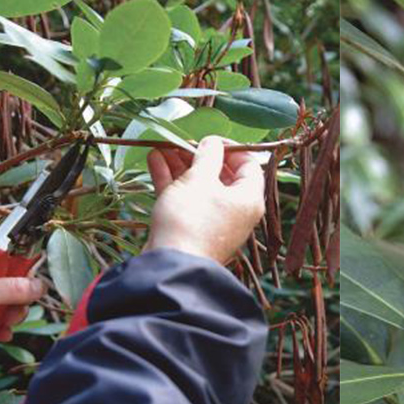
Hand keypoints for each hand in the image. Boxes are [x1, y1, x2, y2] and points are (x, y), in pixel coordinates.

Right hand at [145, 136, 265, 263]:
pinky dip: (172, 180)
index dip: (230, 147)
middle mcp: (235, 210)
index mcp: (248, 198)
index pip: (249, 164)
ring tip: (162, 146)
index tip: (209, 138)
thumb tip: (213, 143)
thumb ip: (208, 157)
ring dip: (181, 165)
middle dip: (198, 155)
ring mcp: (213, 220)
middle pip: (220, 174)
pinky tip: (154, 160)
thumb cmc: (191, 219)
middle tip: (180, 142)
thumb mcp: (199, 180)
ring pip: (199, 185)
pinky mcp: (192, 228)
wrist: (169, 265)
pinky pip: (186, 198)